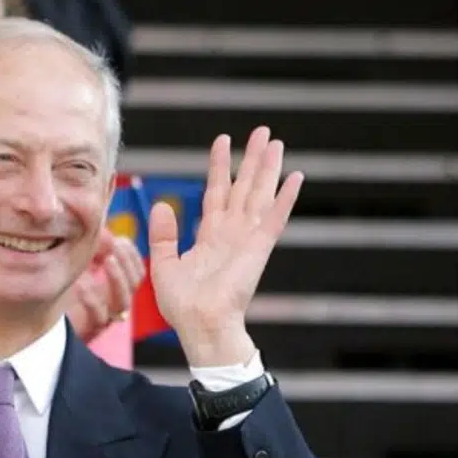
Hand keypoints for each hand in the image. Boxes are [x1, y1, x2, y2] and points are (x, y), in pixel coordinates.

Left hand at [67, 229, 145, 341]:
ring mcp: (104, 317)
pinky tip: (80, 283)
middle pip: (135, 283)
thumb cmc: (58, 290)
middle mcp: (113, 301)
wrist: (36, 323)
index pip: (136, 269)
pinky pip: (99, 316)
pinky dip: (92, 298)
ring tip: (106, 260)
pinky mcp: (89, 329)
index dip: (131, 254)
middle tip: (113, 245)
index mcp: (113, 285)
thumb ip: (86, 247)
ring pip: (123, 302)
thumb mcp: (73, 264)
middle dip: (127, 261)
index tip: (119, 239)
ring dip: (116, 278)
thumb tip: (97, 226)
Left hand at [149, 126, 302, 365]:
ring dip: (268, 169)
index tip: (223, 141)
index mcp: (210, 236)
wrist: (200, 325)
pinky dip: (285, 198)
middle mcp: (231, 233)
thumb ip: (163, 235)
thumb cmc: (183, 305)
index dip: (220, 167)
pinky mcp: (259, 248)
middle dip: (251, 159)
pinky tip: (295, 177)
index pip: (216, 193)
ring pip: (259, 194)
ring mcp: (247, 239)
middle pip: (243, 187)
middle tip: (261, 132)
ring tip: (275, 142)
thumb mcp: (163, 265)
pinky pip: (275, 218)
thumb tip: (162, 205)